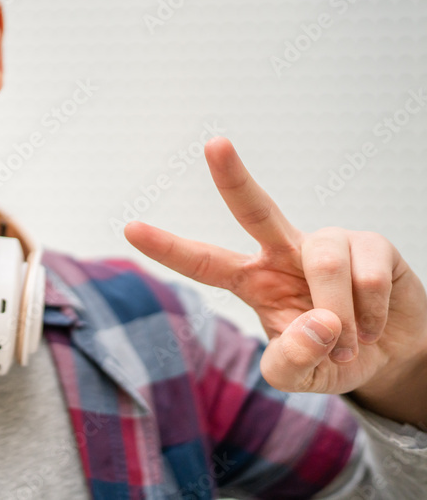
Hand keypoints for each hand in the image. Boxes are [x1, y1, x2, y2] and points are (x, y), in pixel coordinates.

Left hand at [124, 137, 426, 423]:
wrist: (390, 356)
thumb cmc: (330, 357)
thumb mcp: (299, 376)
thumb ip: (291, 362)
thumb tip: (318, 324)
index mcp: (251, 280)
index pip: (203, 262)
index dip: (168, 248)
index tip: (130, 228)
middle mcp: (282, 251)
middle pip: (254, 208)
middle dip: (233, 176)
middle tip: (213, 143)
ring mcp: (327, 242)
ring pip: (325, 266)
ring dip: (342, 319)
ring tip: (349, 343)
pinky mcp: (370, 243)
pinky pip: (365, 277)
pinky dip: (372, 316)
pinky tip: (375, 324)